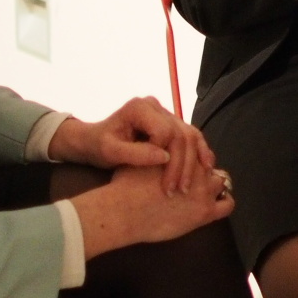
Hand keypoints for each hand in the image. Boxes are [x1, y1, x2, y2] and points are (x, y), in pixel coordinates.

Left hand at [50, 96, 214, 193]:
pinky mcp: (171, 124)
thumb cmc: (97, 146)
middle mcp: (156, 106)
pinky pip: (191, 137)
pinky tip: (204, 169)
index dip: (166, 157)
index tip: (160, 180)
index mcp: (140, 108)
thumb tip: (165, 157)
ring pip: (190, 135)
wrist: (93, 141)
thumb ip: (135, 154)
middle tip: (178, 190)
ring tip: (191, 185)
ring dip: (194, 161)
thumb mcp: (110, 152)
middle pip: (181, 134)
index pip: (165, 131)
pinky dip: (199, 153)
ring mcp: (165, 114)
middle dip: (182, 164)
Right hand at [73, 162, 233, 258]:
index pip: (197, 151)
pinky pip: (228, 205)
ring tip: (201, 193)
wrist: (124, 211)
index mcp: (182, 154)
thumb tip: (154, 146)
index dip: (193, 158)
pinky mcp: (205, 212)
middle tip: (193, 181)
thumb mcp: (139, 157)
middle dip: (204, 172)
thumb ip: (152, 150)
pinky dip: (225, 202)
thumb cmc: (126, 185)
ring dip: (214, 186)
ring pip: (222, 182)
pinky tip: (212, 205)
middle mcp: (197, 169)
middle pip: (210, 166)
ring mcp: (203, 190)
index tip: (186, 166)